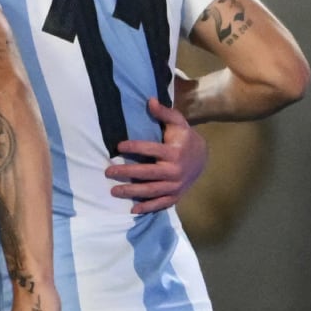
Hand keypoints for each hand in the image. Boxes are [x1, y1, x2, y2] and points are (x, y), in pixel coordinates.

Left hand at [106, 98, 206, 214]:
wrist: (203, 158)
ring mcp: (176, 185)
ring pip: (151, 190)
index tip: (118, 146)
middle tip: (108, 172)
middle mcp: (175, 170)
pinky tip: (132, 210)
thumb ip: (163, 113)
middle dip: (127, 173)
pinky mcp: (176, 195)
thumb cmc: (184, 138)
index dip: (134, 147)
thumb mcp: (177, 123)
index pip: (151, 149)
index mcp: (174, 151)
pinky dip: (147, 208)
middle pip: (147, 173)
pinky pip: (161, 203)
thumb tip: (149, 100)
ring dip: (132, 192)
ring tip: (114, 191)